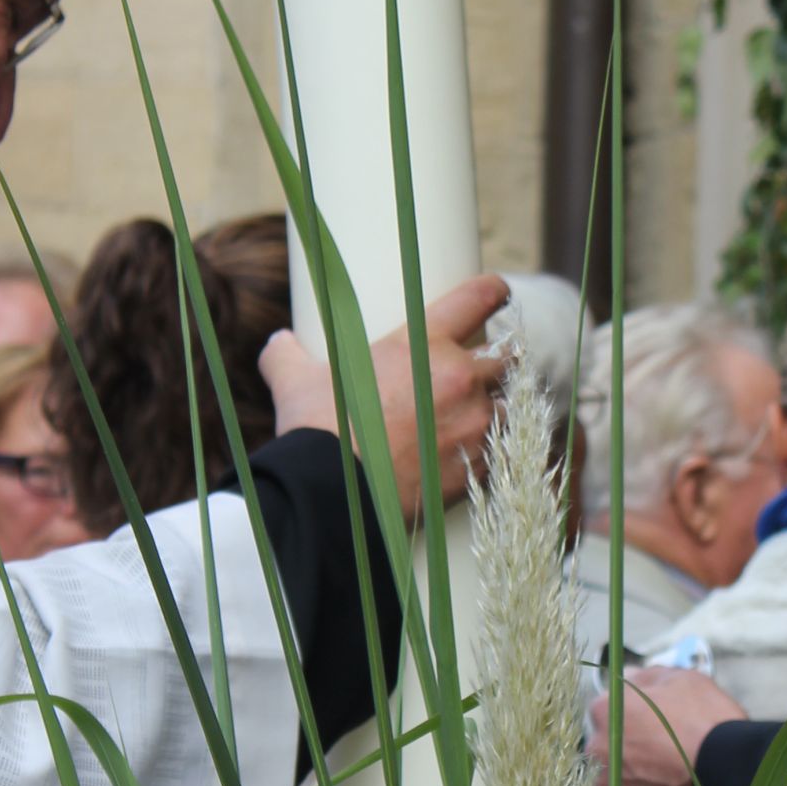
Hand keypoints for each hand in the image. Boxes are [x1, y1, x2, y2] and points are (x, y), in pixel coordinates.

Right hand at [259, 273, 509, 521]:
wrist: (331, 493)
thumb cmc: (315, 429)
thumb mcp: (294, 380)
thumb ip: (287, 355)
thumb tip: (278, 343)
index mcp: (422, 343)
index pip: (477, 299)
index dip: (493, 291)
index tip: (499, 292)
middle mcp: (457, 377)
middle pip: (506, 357)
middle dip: (500, 360)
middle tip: (487, 367)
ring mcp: (472, 423)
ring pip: (508, 406)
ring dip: (497, 408)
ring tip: (480, 416)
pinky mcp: (476, 466)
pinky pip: (501, 451)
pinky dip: (492, 451)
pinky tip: (477, 455)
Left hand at [586, 665, 748, 785]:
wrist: (730, 777)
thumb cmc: (708, 724)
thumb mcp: (683, 680)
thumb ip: (648, 678)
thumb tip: (632, 678)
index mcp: (605, 711)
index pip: (607, 709)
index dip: (634, 717)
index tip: (654, 725)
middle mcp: (597, 751)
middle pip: (609, 748)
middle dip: (631, 751)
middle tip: (665, 754)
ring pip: (618, 783)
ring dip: (637, 782)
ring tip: (672, 781)